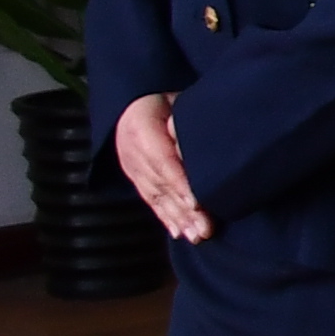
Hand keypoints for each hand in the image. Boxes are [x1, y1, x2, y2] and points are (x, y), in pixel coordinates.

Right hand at [115, 92, 210, 245]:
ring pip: (156, 197)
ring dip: (177, 219)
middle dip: (184, 210)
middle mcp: (132, 152)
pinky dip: (166, 218)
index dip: (180, 184)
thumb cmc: (165, 98)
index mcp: (141, 127)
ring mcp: (131, 167)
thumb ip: (185, 118)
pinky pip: (150, 200)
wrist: (129, 102)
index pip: (162, 160)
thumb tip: (199, 138)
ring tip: (197, 237)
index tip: (197, 203)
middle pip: (161, 185)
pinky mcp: (134, 179)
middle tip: (206, 230)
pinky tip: (179, 232)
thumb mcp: (176, 99)